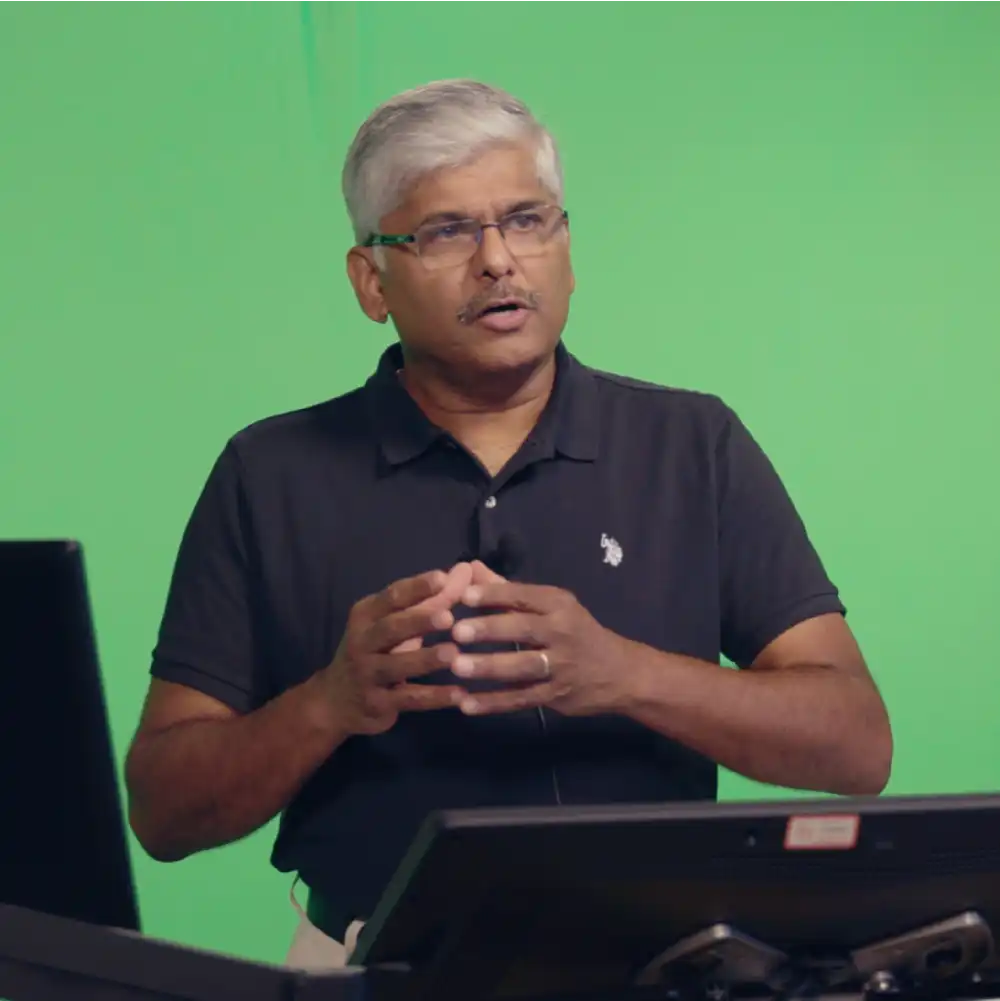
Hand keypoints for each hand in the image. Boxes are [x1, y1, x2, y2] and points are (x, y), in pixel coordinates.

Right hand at [319, 563, 473, 735]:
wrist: (335, 701)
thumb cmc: (374, 651)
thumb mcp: (395, 622)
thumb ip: (432, 599)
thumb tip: (466, 569)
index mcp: (366, 615)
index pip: (392, 596)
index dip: (417, 587)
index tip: (443, 577)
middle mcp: (362, 641)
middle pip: (391, 628)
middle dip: (419, 621)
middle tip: (448, 617)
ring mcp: (367, 674)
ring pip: (397, 665)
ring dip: (426, 659)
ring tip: (453, 654)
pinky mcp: (377, 703)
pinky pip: (409, 699)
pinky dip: (434, 698)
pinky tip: (460, 695)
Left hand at [446, 582, 628, 716]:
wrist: (621, 673)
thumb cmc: (576, 632)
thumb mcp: (552, 606)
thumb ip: (508, 590)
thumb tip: (471, 568)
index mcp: (559, 605)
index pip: (524, 595)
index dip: (495, 595)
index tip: (465, 596)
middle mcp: (562, 632)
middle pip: (524, 629)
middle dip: (490, 630)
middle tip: (457, 632)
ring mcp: (561, 666)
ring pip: (522, 666)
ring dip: (489, 667)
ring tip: (457, 668)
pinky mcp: (557, 696)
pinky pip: (522, 699)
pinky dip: (494, 703)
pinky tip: (466, 704)